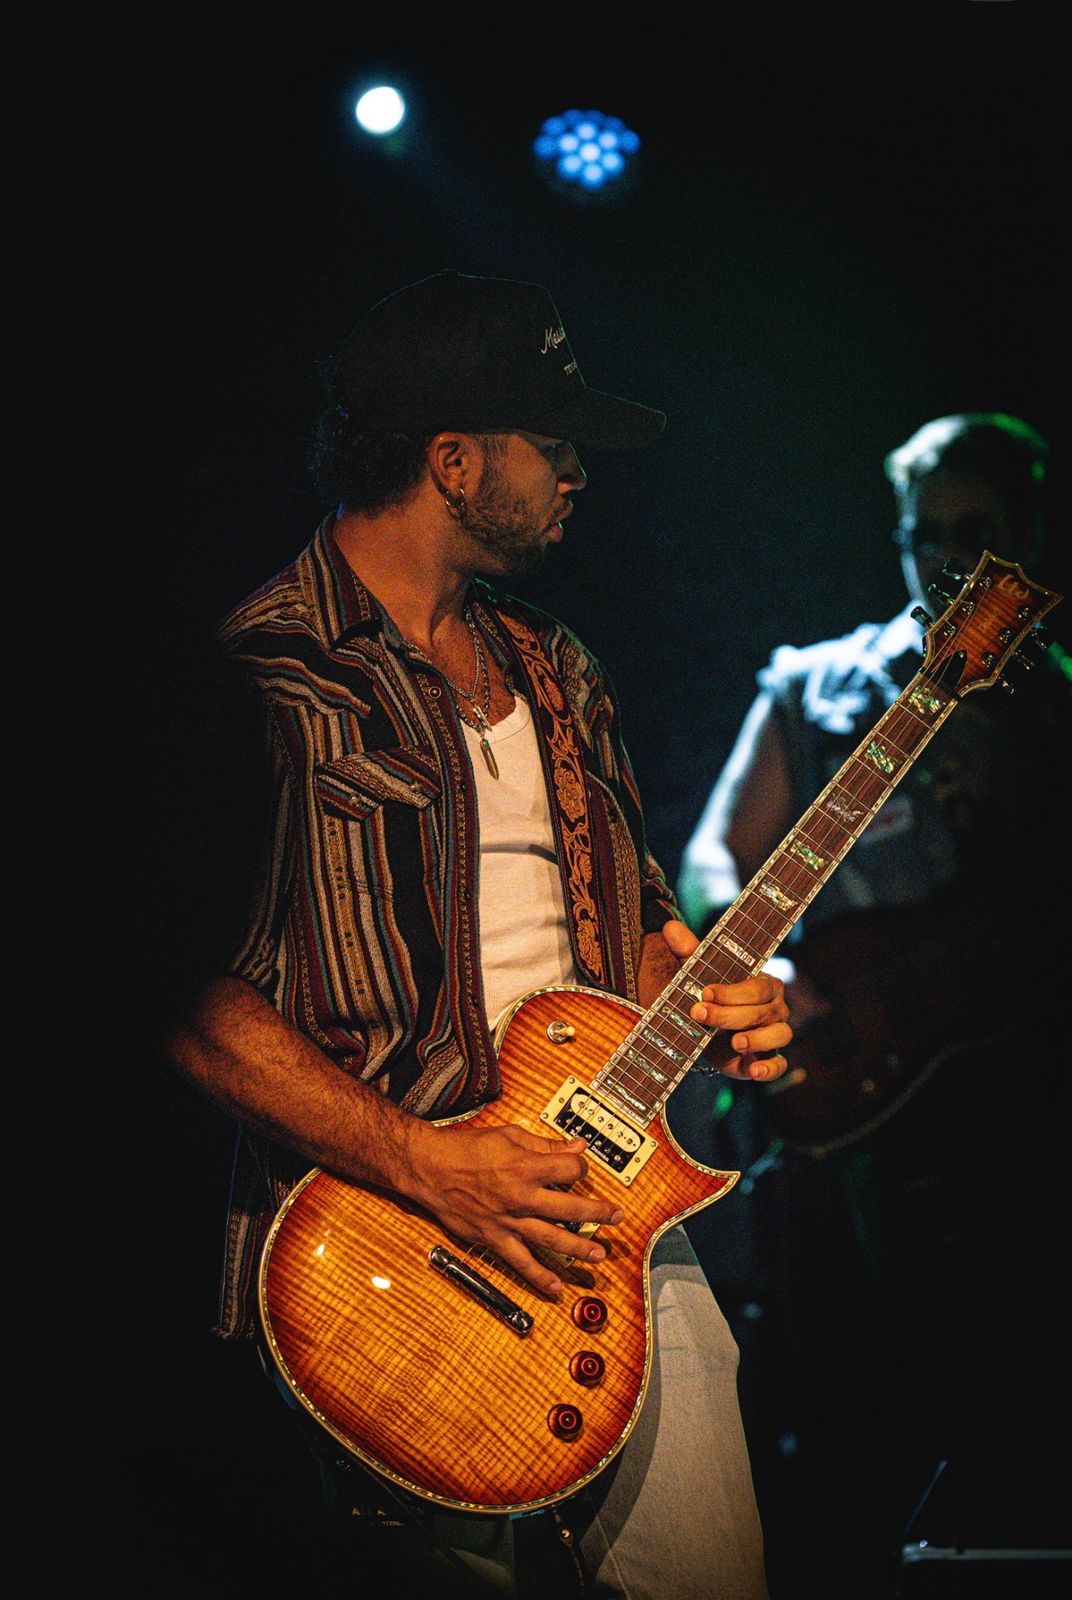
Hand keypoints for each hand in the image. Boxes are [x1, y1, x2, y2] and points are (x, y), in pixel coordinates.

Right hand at [406, 1121, 623, 1298]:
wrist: (431, 1167)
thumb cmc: (467, 1148)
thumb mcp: (510, 1135)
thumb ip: (546, 1145)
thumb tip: (577, 1147)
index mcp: (525, 1166)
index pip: (570, 1170)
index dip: (581, 1167)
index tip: (581, 1168)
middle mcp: (521, 1196)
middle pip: (570, 1208)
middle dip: (598, 1213)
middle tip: (617, 1218)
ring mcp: (508, 1221)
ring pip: (551, 1239)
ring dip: (578, 1249)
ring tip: (598, 1256)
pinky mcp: (494, 1238)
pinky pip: (520, 1262)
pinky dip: (538, 1277)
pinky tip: (555, 1287)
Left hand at [660, 919, 792, 1081]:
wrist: (709, 1033)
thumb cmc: (711, 998)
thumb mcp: (699, 976)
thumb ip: (689, 952)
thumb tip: (670, 927)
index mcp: (764, 985)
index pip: (756, 987)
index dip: (731, 991)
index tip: (704, 992)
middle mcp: (775, 1008)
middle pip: (761, 1011)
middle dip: (729, 1015)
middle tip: (700, 1014)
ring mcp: (775, 1035)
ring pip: (779, 1036)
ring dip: (757, 1040)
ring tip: (734, 1043)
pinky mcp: (768, 1060)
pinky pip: (780, 1066)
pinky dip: (770, 1069)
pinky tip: (753, 1070)